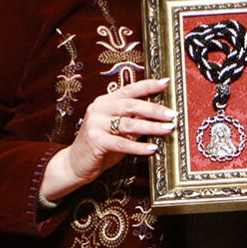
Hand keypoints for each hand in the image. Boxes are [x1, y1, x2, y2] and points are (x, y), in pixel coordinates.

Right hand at [41, 78, 174, 201]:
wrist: (75, 164)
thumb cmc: (100, 146)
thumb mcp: (119, 130)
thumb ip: (134, 121)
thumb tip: (158, 116)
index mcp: (104, 101)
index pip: (129, 89)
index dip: (148, 85)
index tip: (166, 83)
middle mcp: (98, 109)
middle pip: (131, 105)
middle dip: (154, 109)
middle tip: (172, 114)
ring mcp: (95, 124)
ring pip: (128, 123)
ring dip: (151, 127)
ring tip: (168, 129)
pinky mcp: (95, 140)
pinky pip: (122, 143)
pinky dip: (139, 146)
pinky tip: (152, 149)